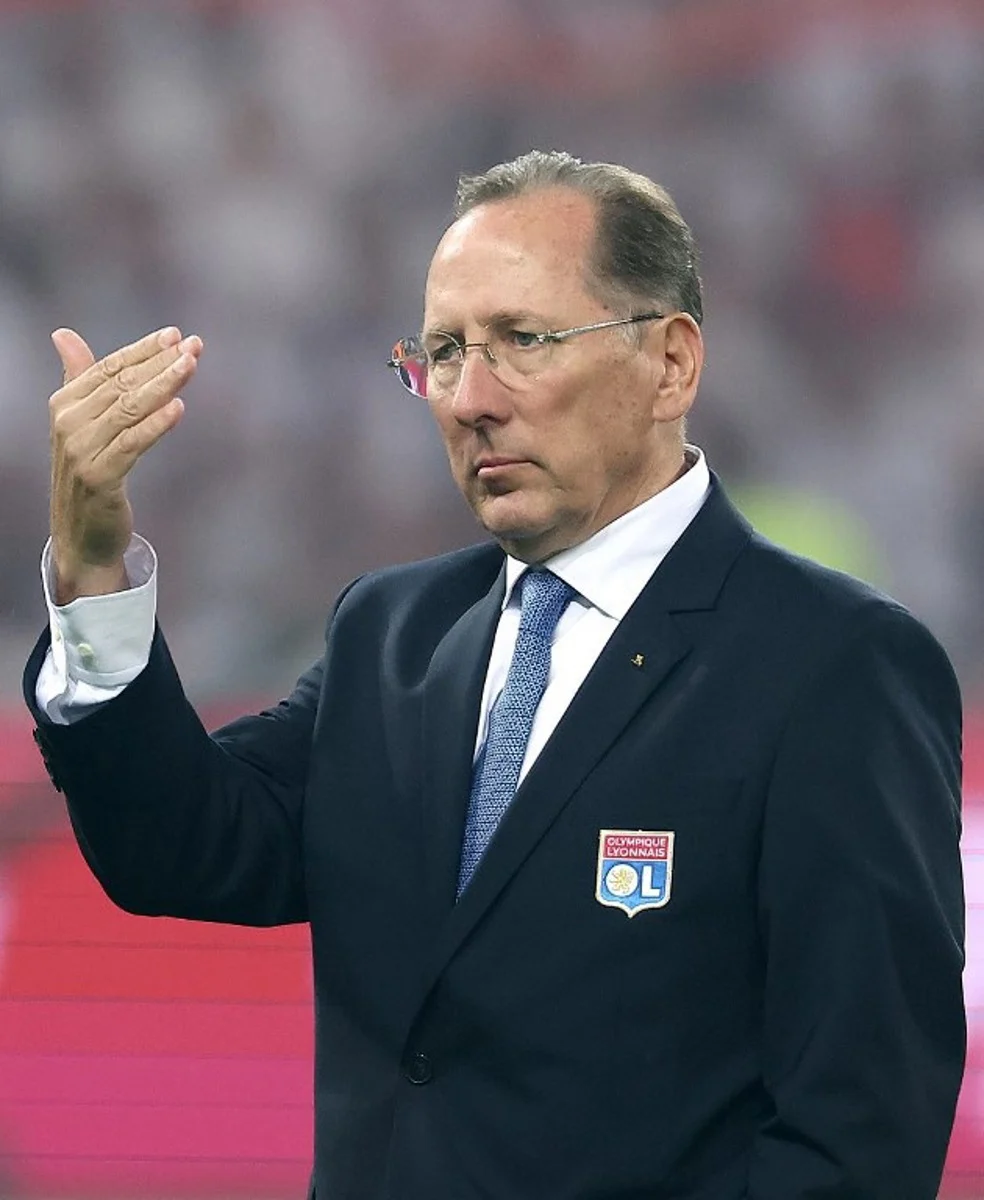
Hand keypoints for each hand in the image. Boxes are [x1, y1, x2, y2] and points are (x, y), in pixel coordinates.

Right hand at [49, 326, 202, 604]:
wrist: (82, 536)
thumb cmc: (89, 474)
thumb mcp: (82, 424)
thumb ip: (79, 379)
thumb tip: (63, 335)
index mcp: (64, 405)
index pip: (108, 368)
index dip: (143, 350)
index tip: (176, 336)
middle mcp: (68, 424)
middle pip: (121, 385)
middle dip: (160, 363)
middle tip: (194, 346)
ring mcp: (82, 451)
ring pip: (129, 410)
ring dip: (163, 385)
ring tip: (191, 367)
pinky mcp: (100, 478)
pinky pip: (132, 444)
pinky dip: (155, 425)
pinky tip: (178, 409)